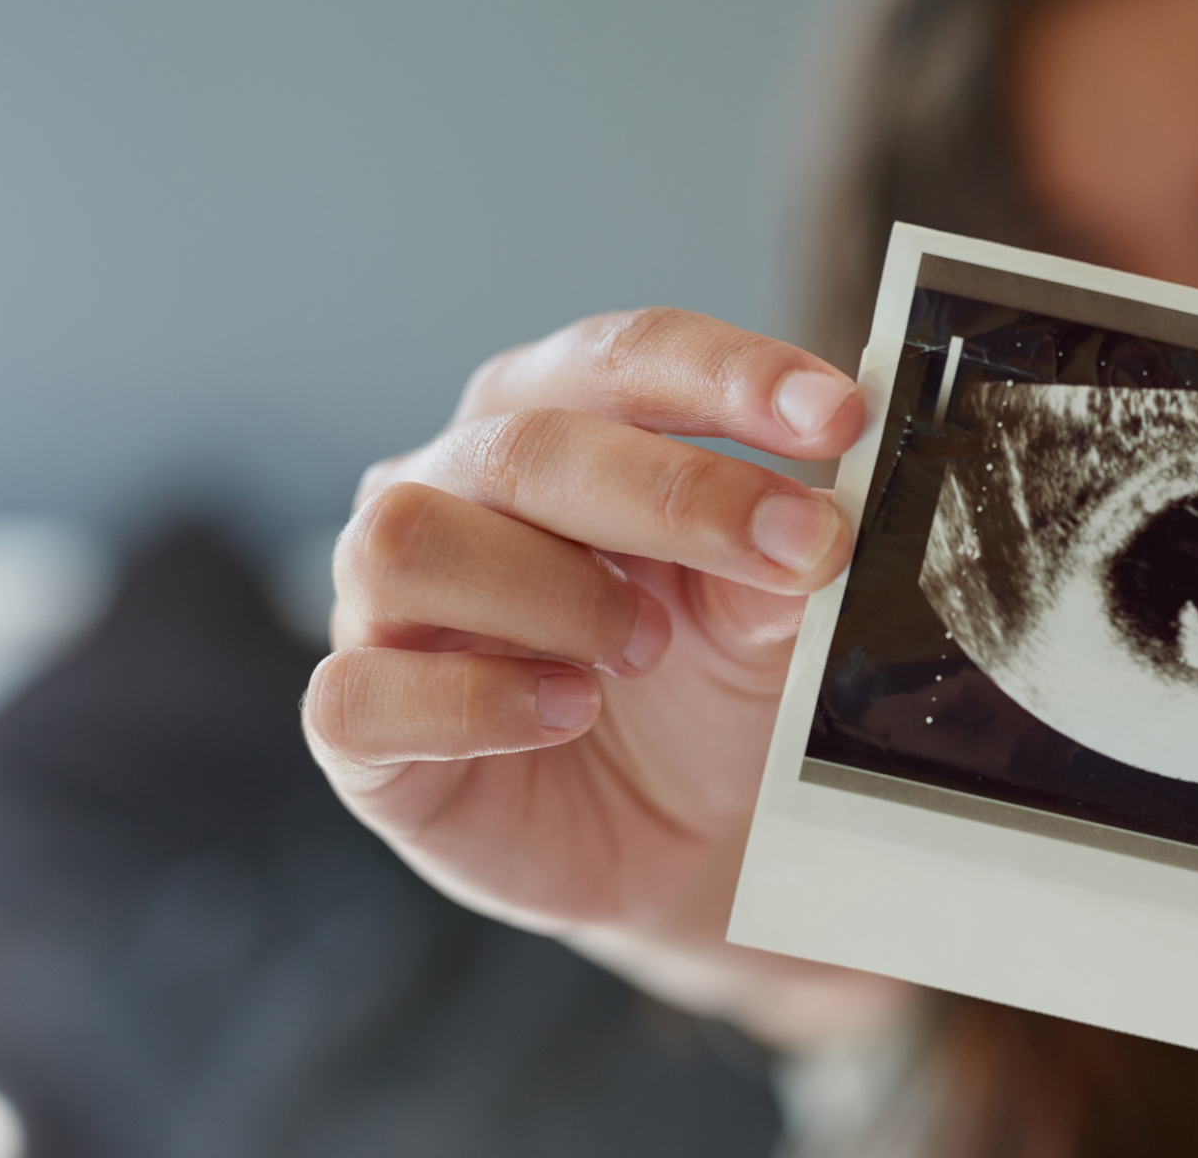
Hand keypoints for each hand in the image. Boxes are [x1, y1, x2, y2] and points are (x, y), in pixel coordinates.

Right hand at [301, 309, 909, 1045]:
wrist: (667, 839)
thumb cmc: (701, 689)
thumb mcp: (762, 622)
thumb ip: (776, 566)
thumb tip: (813, 528)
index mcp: (556, 419)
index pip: (625, 357)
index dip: (731, 376)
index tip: (839, 415)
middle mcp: (454, 486)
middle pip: (527, 443)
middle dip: (678, 493)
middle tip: (799, 548)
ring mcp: (388, 604)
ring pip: (411, 538)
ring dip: (557, 591)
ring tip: (648, 648)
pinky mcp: (358, 724)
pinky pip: (363, 692)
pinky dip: (479, 702)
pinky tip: (570, 711)